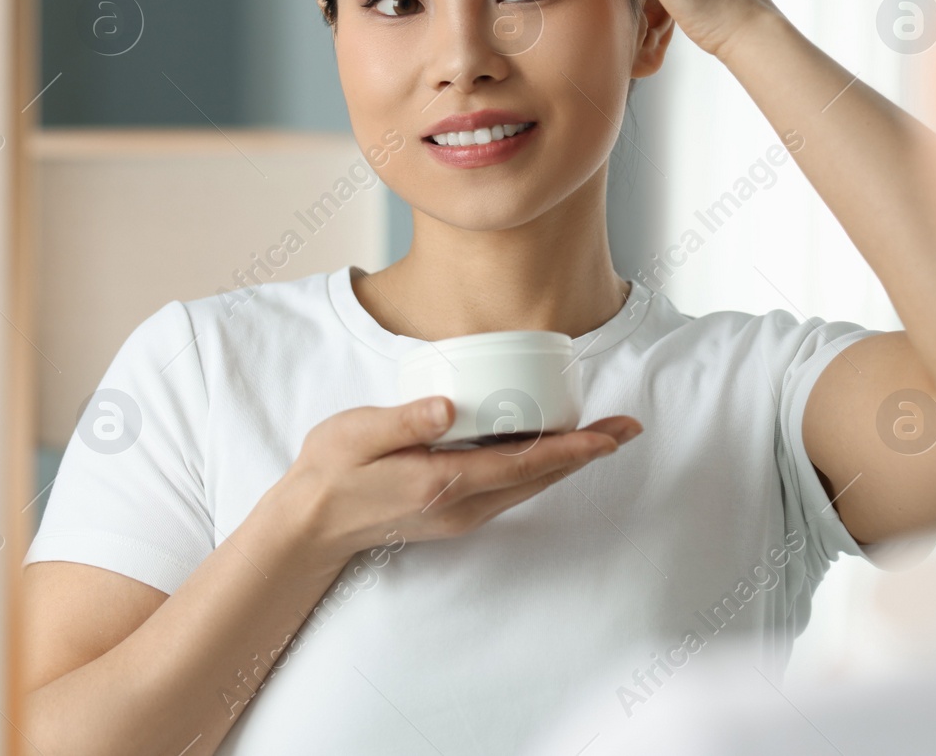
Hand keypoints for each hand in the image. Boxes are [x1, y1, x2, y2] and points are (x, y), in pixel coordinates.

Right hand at [273, 395, 641, 568]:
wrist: (308, 527)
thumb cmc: (330, 473)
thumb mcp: (355, 434)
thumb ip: (402, 420)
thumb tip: (447, 408)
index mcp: (443, 482)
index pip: (524, 464)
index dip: (572, 449)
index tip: (610, 435)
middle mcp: (463, 505)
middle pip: (540, 478)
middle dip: (587, 452)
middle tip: (627, 427)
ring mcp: (462, 514)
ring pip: (530, 487)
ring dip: (569, 461)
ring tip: (603, 435)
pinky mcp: (456, 513)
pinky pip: (511, 489)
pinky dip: (540, 468)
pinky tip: (550, 447)